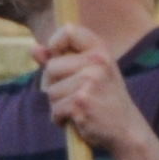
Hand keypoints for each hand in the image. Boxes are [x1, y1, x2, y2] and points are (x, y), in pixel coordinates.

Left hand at [36, 22, 155, 155]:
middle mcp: (97, 61)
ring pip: (50, 91)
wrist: (126, 129)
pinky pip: (55, 109)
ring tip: (78, 107)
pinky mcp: (81, 102)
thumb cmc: (103, 99)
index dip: (55, 44)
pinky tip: (77, 119)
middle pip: (51, 67)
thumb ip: (60, 59)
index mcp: (100, 50)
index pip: (68, 30)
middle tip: (74, 94)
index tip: (58, 58)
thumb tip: (33, 48)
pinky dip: (60, 119)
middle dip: (54, 85)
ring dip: (58, 105)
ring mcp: (90, 81)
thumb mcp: (88, 73)